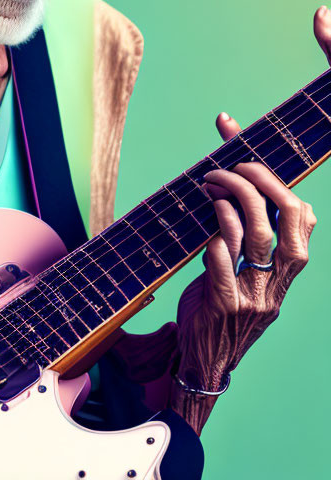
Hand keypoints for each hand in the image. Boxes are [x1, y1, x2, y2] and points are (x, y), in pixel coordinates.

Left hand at [171, 7, 330, 431]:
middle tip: (229, 163)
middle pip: (289, 221)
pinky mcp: (223, 306)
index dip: (277, 177)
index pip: (300, 216)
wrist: (203, 364)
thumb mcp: (243, 274)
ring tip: (207, 182)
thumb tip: (226, 187)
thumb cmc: (221, 307)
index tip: (239, 139)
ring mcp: (252, 295)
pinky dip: (214, 238)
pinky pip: (221, 263)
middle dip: (261, 182)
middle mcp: (277, 282)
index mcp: (285, 271)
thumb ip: (242, 235)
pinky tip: (204, 227)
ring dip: (231, 200)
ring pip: (256, 237)